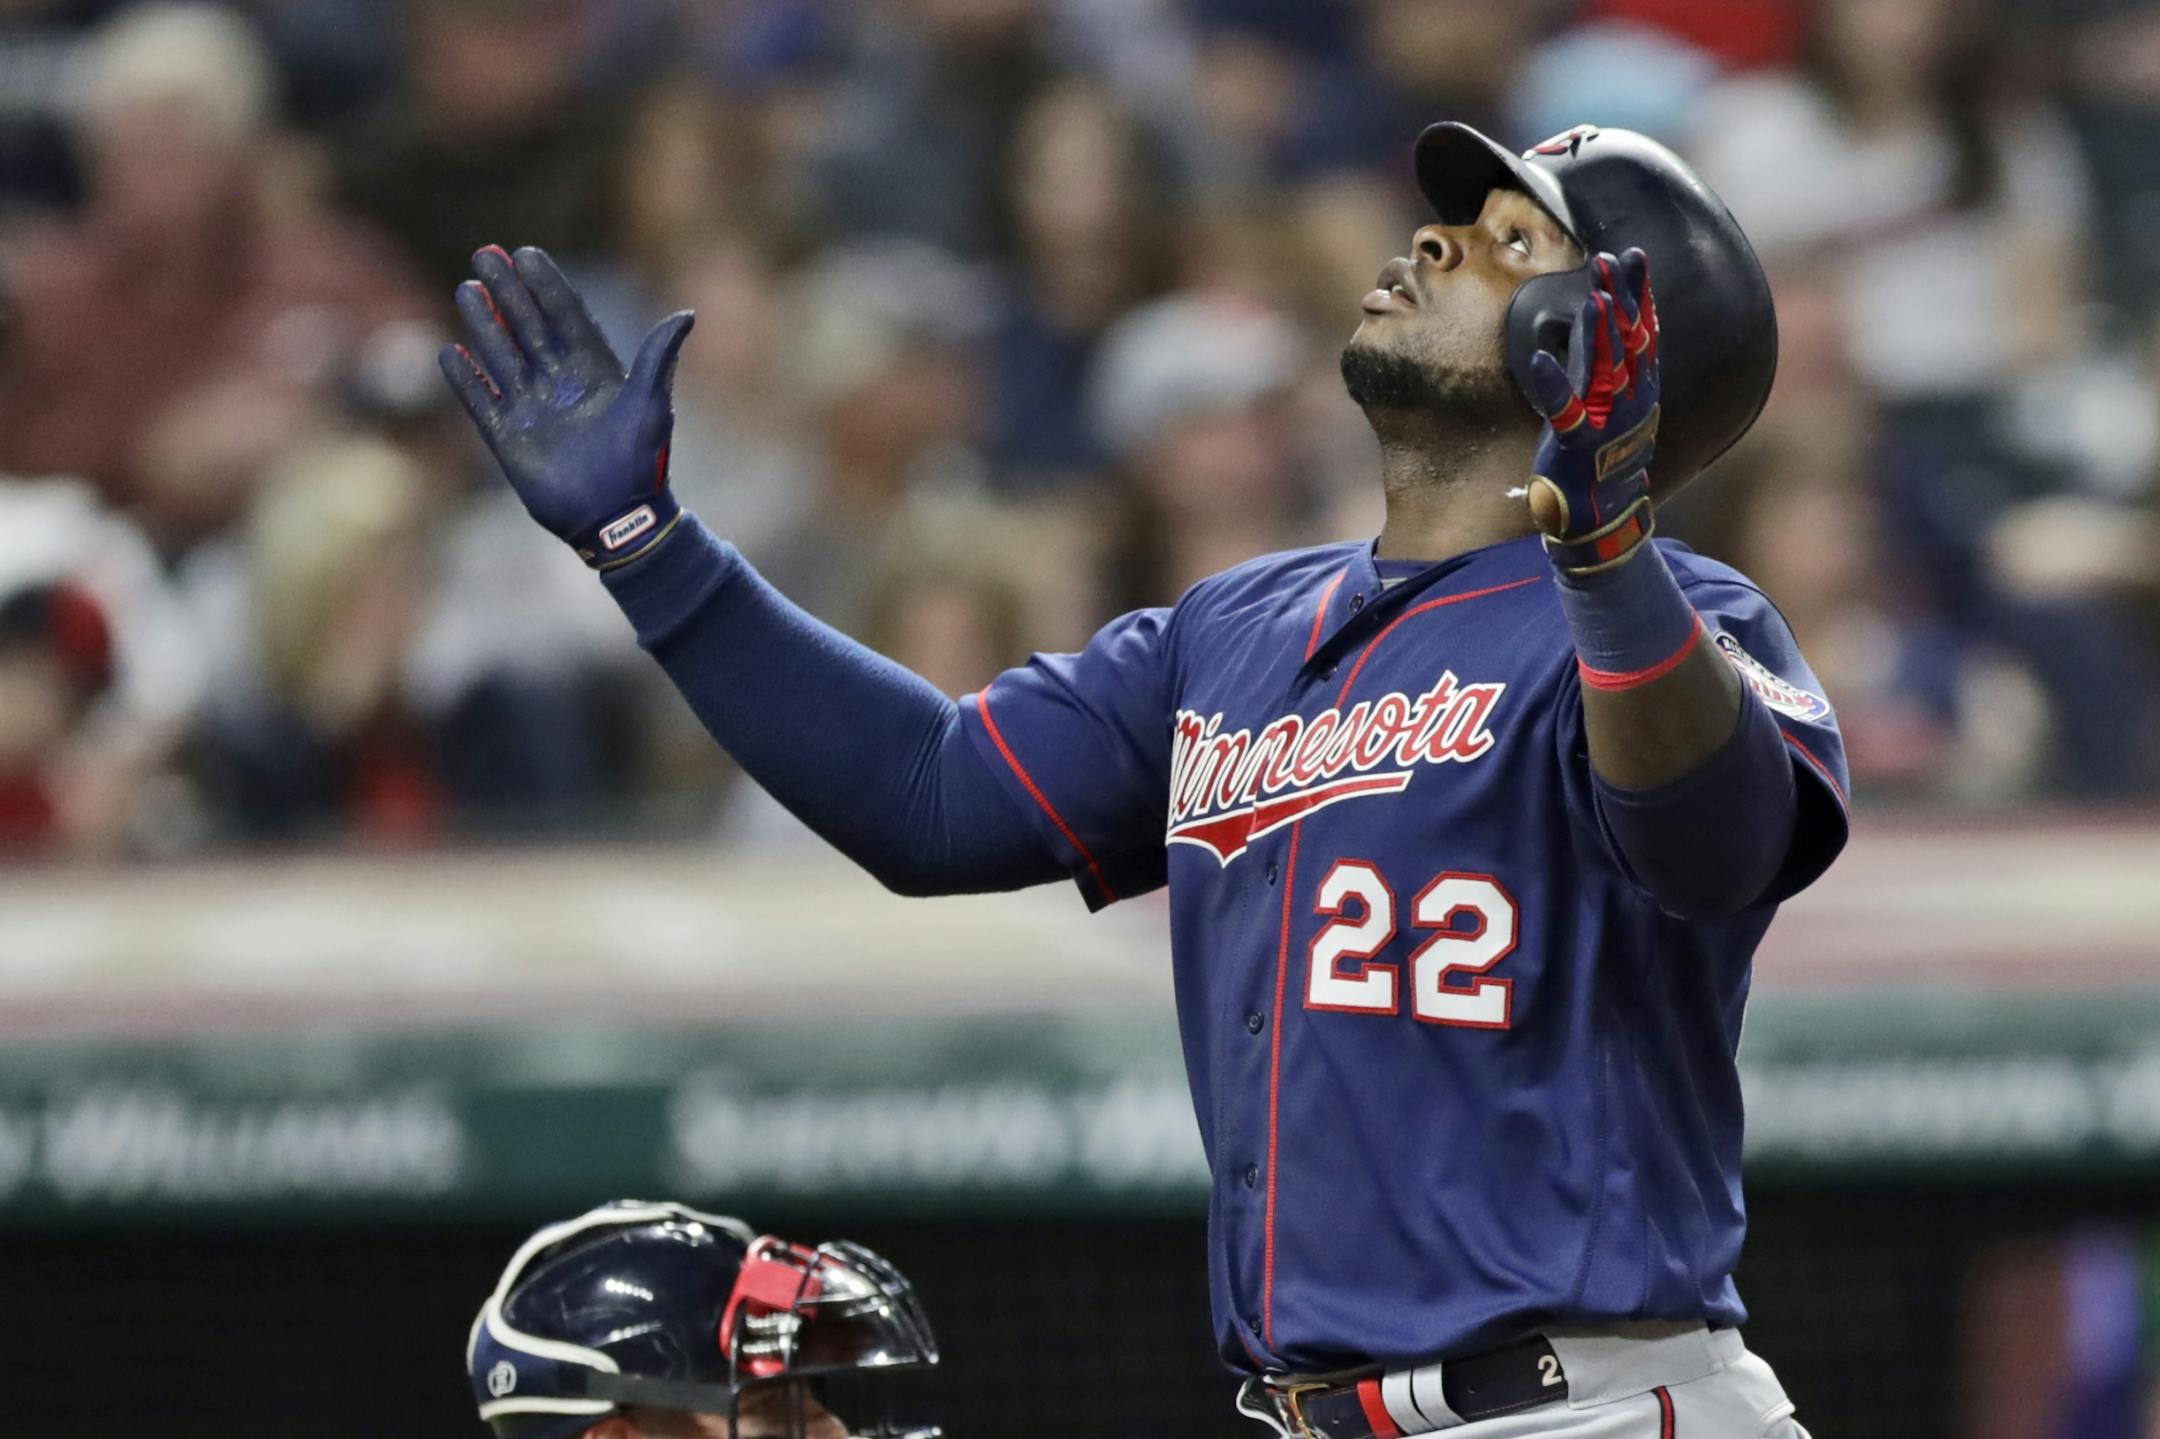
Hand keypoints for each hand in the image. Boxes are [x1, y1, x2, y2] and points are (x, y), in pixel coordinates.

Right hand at [439, 245, 694, 568]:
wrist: (618, 519)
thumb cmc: (640, 463)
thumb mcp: (652, 405)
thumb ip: (658, 358)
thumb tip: (687, 314)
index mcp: (594, 371)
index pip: (565, 316)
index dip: (546, 285)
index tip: (527, 252)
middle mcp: (560, 384)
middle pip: (528, 326)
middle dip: (508, 292)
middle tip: (486, 253)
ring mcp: (533, 409)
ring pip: (501, 355)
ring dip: (484, 324)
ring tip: (465, 289)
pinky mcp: (510, 439)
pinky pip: (481, 402)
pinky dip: (465, 380)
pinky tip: (449, 352)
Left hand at [1524, 247, 1660, 574]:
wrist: (1602, 514)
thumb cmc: (1599, 452)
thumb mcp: (1603, 395)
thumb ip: (1597, 353)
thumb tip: (1596, 306)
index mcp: (1639, 387)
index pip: (1644, 331)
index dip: (1638, 293)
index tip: (1633, 256)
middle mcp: (1630, 400)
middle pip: (1630, 341)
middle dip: (1623, 298)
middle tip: (1614, 259)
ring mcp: (1607, 422)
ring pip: (1607, 369)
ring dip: (1601, 332)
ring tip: (1595, 297)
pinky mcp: (1577, 444)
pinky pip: (1565, 411)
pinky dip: (1552, 384)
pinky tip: (1539, 358)